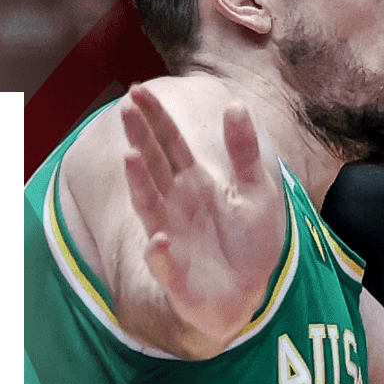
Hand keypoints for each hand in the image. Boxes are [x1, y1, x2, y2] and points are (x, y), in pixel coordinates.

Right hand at [120, 83, 281, 349]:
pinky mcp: (174, 272)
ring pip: (149, 206)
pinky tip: (159, 239)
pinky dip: (159, 252)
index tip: (137, 89)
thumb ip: (244, 152)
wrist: (248, 294)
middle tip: (126, 107)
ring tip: (131, 157)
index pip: (170, 144)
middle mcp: (175, 205)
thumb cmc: (247, 243)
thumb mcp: (257, 192)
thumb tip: (235, 104)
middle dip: (140, 138)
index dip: (155, 117)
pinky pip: (163, 261)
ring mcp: (170, 237)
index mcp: (195, 183)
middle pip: (154, 166)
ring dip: (139, 184)